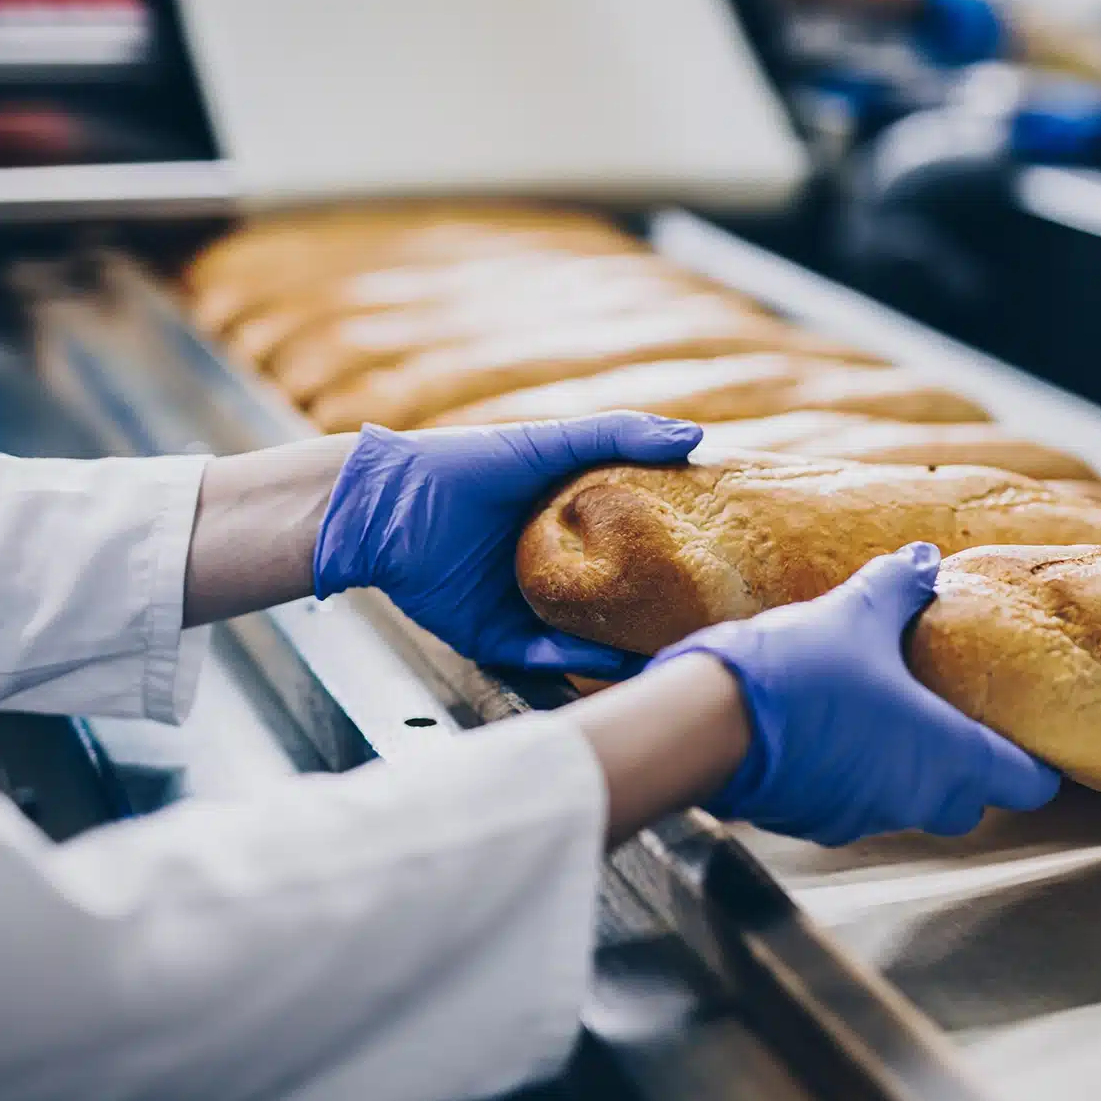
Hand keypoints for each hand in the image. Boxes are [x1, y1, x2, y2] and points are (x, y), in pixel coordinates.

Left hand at [314, 414, 701, 674]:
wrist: (382, 509)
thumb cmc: (461, 465)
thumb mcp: (548, 443)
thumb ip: (618, 436)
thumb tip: (696, 438)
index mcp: (563, 520)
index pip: (628, 542)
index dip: (669, 552)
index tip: (718, 562)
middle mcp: (548, 566)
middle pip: (611, 596)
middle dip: (652, 611)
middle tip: (705, 620)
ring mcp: (521, 605)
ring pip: (583, 636)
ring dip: (622, 647)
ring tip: (671, 653)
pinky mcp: (493, 637)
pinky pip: (542, 658)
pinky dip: (576, 664)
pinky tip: (613, 664)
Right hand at [649, 543, 1060, 845]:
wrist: (711, 723)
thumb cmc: (802, 673)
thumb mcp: (857, 615)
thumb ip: (900, 588)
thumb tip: (925, 560)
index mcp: (950, 757)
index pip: (1028, 783)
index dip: (1036, 761)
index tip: (1029, 732)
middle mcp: (916, 799)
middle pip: (971, 801)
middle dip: (971, 766)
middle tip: (956, 713)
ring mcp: (865, 818)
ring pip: (911, 803)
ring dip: (909, 768)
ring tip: (889, 711)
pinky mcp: (816, 822)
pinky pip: (857, 803)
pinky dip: (858, 774)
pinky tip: (834, 729)